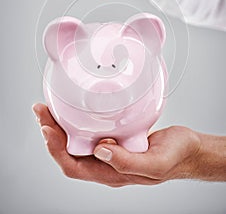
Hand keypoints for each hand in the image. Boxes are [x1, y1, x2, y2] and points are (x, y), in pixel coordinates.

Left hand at [32, 103, 212, 186]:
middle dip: (51, 133)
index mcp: (112, 174)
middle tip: (41, 111)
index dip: (56, 151)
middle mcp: (107, 163)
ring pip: (77, 141)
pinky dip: (77, 120)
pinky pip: (91, 130)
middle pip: (69, 152)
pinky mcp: (117, 137)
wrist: (189, 149)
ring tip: (49, 109)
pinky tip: (74, 109)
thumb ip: (128, 162)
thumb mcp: (156, 163)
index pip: (74, 167)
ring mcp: (111, 150)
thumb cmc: (176, 157)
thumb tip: (101, 151)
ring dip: (61, 125)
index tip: (47, 129)